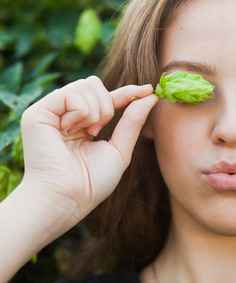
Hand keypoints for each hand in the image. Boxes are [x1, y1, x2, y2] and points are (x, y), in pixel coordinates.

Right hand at [20, 76, 157, 224]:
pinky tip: (71, 129)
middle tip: (98, 131)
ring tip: (86, 133)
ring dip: (96, 112)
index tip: (149, 89)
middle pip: (95, 85)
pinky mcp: (38, 112)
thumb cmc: (92, 182)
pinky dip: (81, 111)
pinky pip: (71, 93)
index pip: (107, 99)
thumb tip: (151, 96)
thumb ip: (133, 122)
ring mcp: (51, 112)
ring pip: (86, 85)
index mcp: (82, 125)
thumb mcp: (120, 149)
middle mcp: (65, 115)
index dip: (128, 93)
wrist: (68, 198)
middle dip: (107, 106)